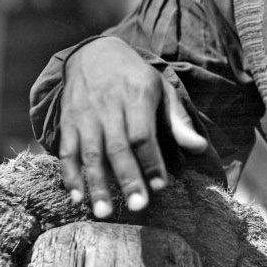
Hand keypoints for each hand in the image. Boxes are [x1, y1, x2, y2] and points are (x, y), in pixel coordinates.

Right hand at [58, 37, 207, 217]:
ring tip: (104, 212)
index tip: (161, 186)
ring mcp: (85, 115)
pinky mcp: (67, 122)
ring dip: (96, 185)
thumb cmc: (135, 78)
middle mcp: (108, 106)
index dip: (151, 160)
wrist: (93, 53)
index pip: (143, 133)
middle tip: (138, 207)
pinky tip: (77, 198)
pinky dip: (70, 176)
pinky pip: (67, 151)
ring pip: (89, 154)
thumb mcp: (161, 90)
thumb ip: (178, 120)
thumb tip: (199, 148)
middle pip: (117, 147)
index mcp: (136, 96)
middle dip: (128, 178)